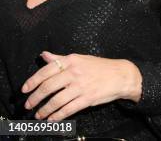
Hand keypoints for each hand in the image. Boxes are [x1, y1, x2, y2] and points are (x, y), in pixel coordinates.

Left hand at [21, 51, 141, 120]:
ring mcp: (81, 86)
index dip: (32, 81)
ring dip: (44, 110)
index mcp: (72, 61)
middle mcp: (75, 72)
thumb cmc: (100, 67)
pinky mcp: (88, 98)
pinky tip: (52, 119)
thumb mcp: (81, 59)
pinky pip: (68, 109)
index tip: (25, 90)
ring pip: (56, 100)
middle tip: (28, 105)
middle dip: (35, 98)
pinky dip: (57, 116)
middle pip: (48, 87)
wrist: (122, 75)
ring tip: (38, 115)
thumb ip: (61, 59)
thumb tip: (44, 55)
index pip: (46, 71)